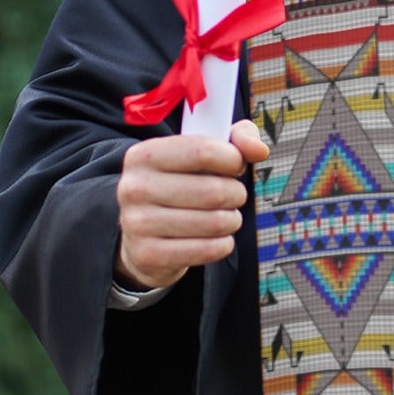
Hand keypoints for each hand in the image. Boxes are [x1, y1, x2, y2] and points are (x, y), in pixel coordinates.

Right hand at [114, 118, 269, 290]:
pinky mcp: (147, 255)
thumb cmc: (181, 185)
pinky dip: (223, 244)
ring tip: (225, 217)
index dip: (233, 159)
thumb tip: (259, 150)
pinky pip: (207, 250)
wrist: (143, 235)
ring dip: (232, 220)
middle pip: (213, 191)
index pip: (203, 151)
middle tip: (232, 196)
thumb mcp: (203, 153)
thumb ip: (236, 139)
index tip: (235, 166)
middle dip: (236, 194)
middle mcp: (134, 187)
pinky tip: (216, 238)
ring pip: (215, 222)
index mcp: (144, 154)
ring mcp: (137, 223)